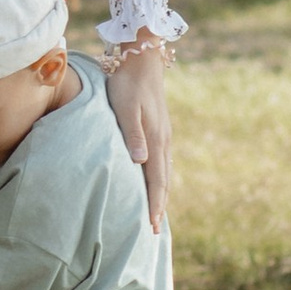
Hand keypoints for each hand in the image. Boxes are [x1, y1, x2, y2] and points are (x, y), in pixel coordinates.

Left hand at [105, 40, 172, 230]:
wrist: (141, 58)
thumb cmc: (127, 83)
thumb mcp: (126, 108)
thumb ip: (132, 134)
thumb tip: (141, 162)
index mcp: (156, 140)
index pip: (156, 181)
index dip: (154, 204)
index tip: (150, 226)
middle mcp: (163, 141)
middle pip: (164, 182)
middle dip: (159, 206)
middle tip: (153, 230)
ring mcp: (164, 135)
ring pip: (165, 173)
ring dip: (161, 194)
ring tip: (155, 213)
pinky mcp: (160, 129)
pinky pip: (162, 162)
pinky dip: (160, 179)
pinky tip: (154, 182)